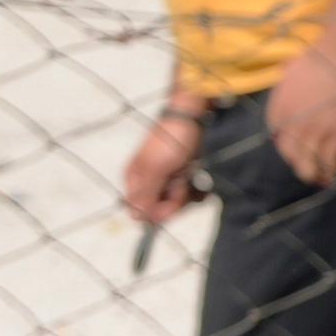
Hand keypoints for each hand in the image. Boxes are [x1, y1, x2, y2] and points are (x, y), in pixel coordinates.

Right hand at [119, 100, 209, 230]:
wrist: (194, 117)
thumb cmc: (171, 141)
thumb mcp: (156, 169)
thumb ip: (146, 194)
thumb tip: (134, 218)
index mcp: (136, 179)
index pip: (141, 210)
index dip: (157, 212)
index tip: (172, 204)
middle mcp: (150, 181)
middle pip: (161, 208)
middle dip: (175, 200)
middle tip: (183, 182)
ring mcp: (169, 178)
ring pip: (178, 202)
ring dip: (188, 195)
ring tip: (191, 175)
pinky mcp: (186, 175)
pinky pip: (191, 194)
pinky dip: (198, 191)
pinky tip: (201, 183)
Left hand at [263, 33, 335, 184]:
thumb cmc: (320, 56)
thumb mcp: (292, 71)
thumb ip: (287, 86)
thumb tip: (287, 82)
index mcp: (280, 109)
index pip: (279, 139)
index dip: (289, 149)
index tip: (299, 153)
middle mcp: (294, 124)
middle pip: (292, 156)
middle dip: (301, 166)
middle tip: (310, 171)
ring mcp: (317, 131)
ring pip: (310, 164)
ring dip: (316, 175)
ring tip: (322, 180)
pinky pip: (333, 161)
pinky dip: (333, 171)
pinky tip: (335, 176)